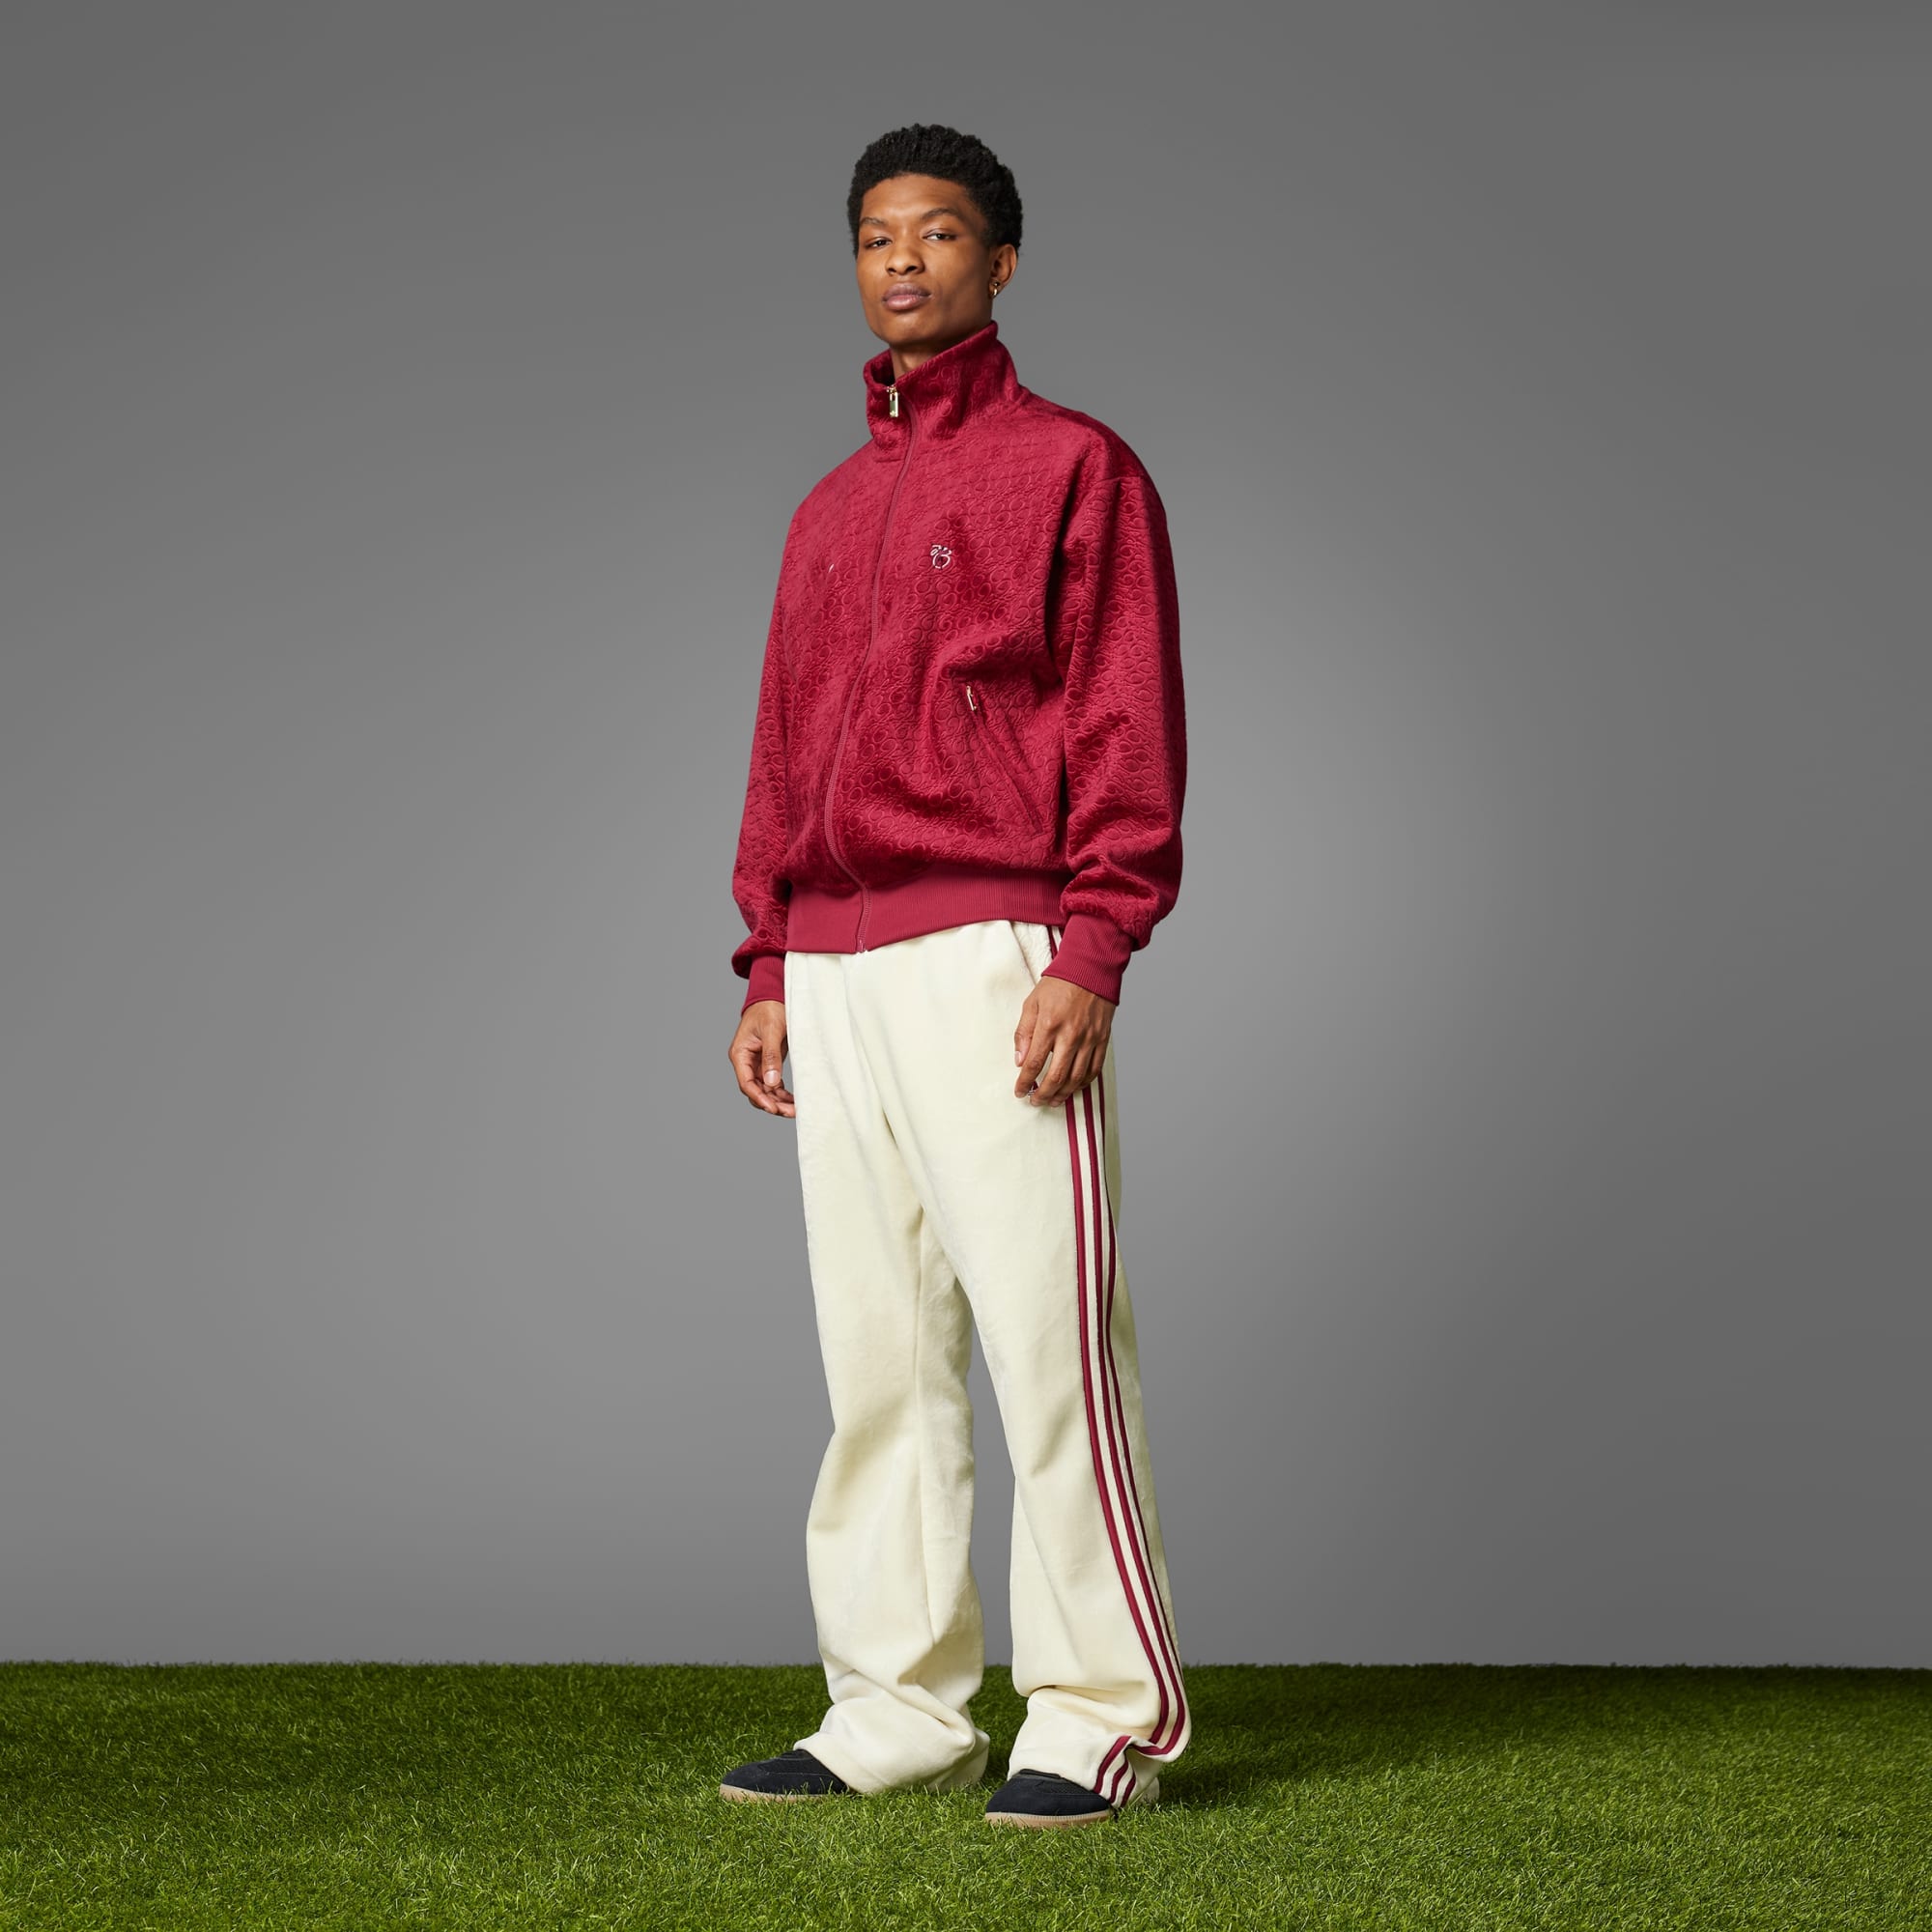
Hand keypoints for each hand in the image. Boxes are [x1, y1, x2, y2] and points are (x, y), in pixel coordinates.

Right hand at [730, 1000, 793, 1115]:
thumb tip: (772, 1082)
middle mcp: (746, 1062)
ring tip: (795, 1110)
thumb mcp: (772, 1030)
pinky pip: (773, 1084)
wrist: (773, 996)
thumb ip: (771, 1056)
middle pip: (756, 1090)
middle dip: (771, 1103)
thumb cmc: (770, 1009)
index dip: (759, 1098)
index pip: (747, 1083)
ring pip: (765, 1090)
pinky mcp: (768, 1063)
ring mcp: (756, 1064)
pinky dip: (782, 1093)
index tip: (773, 1109)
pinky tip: (793, 1101)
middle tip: (790, 1113)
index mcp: (740, 1054)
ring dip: (778, 1101)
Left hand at [1015, 973, 1113, 1105]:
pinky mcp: (1102, 1039)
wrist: (1091, 968)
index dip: (1025, 1082)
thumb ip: (1024, 1032)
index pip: (1034, 1063)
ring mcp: (1089, 1039)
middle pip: (1056, 1077)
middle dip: (1043, 1095)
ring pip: (1076, 1078)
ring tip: (1053, 1101)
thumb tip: (1019, 1060)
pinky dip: (1083, 1083)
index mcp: (1049, 1025)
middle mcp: (1071, 1035)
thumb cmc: (1059, 984)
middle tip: (1035, 1101)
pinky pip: (1094, 1069)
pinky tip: (1073, 1087)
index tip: (1019, 1091)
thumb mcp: (1032, 1002)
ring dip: (1063, 1094)